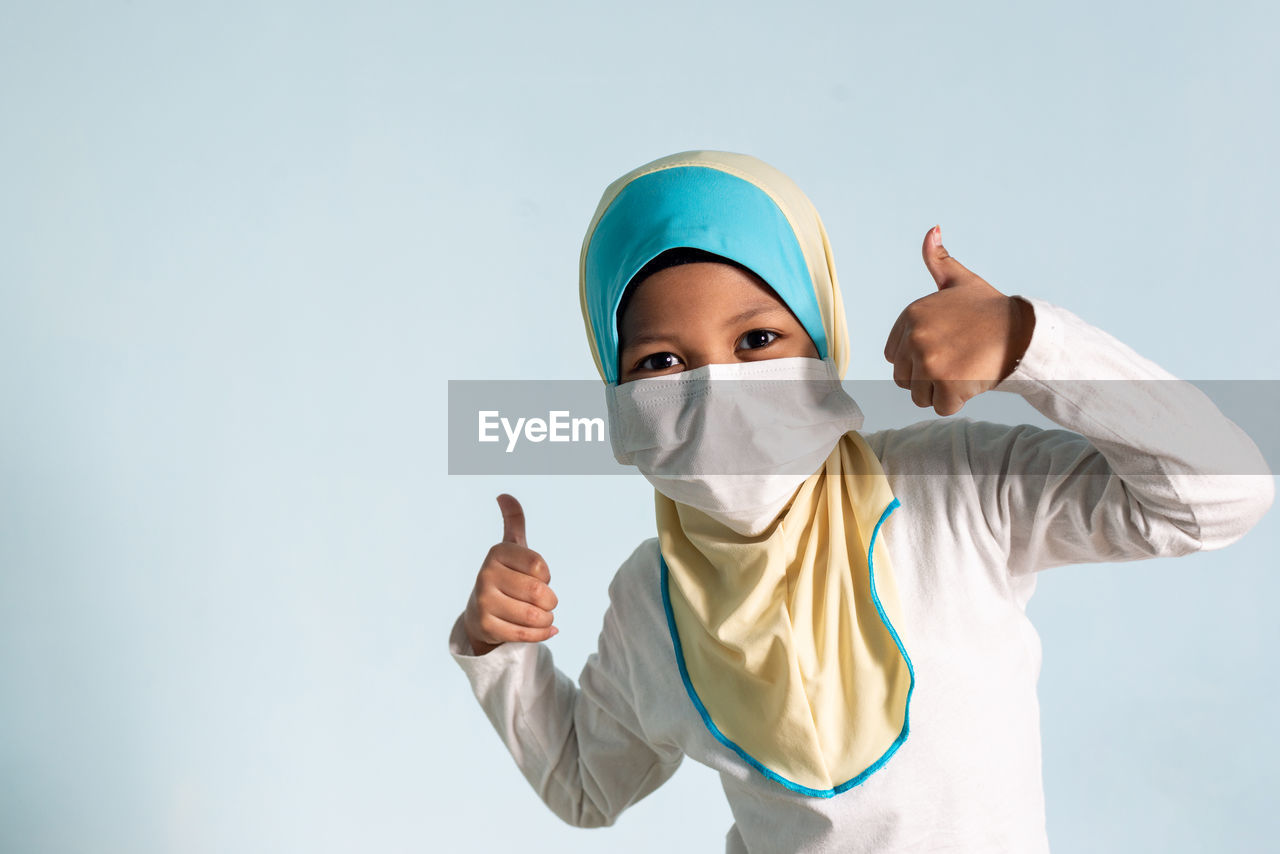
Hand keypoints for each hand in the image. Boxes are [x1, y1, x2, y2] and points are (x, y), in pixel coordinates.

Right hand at [462, 494, 559, 654]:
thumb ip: (513, 521)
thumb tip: (504, 495)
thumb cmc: (505, 575)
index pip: (539, 565)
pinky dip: (542, 634)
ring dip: (547, 619)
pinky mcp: (486, 626)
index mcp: (497, 552)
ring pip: (534, 615)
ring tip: (543, 616)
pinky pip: (526, 634)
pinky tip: (545, 630)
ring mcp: (483, 601)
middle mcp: (486, 574)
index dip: (547, 575)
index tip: (539, 577)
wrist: (481, 612)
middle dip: (551, 601)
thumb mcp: (511, 548)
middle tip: (545, 602)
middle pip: (539, 591)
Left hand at [882, 226, 1034, 415]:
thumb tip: (932, 230)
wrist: (1024, 332)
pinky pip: (941, 408)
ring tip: (965, 369)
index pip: (894, 357)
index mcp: (911, 314)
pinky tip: (973, 381)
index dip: (918, 359)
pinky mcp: (946, 385)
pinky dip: (957, 403)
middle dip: (928, 377)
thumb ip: (939, 261)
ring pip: (920, 396)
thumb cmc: (990, 310)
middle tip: (957, 361)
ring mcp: (929, 361)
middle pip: (904, 379)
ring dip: (942, 392)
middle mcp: (914, 337)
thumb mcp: (961, 281)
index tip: (945, 347)